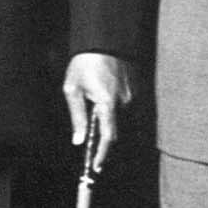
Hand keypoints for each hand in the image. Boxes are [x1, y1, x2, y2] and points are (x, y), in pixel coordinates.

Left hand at [62, 52, 134, 169]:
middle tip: (90, 142)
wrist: (103, 40)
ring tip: (93, 101)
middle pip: (114, 129)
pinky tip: (101, 95)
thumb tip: (79, 140)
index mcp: (108, 103)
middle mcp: (124, 102)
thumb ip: (77, 117)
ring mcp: (132, 95)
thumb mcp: (73, 89)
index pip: (109, 136)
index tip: (97, 166)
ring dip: (107, 119)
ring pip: (119, 118)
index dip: (103, 154)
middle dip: (102, 137)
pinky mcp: (134, 90)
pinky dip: (113, 109)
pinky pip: (124, 107)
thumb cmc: (84, 64)